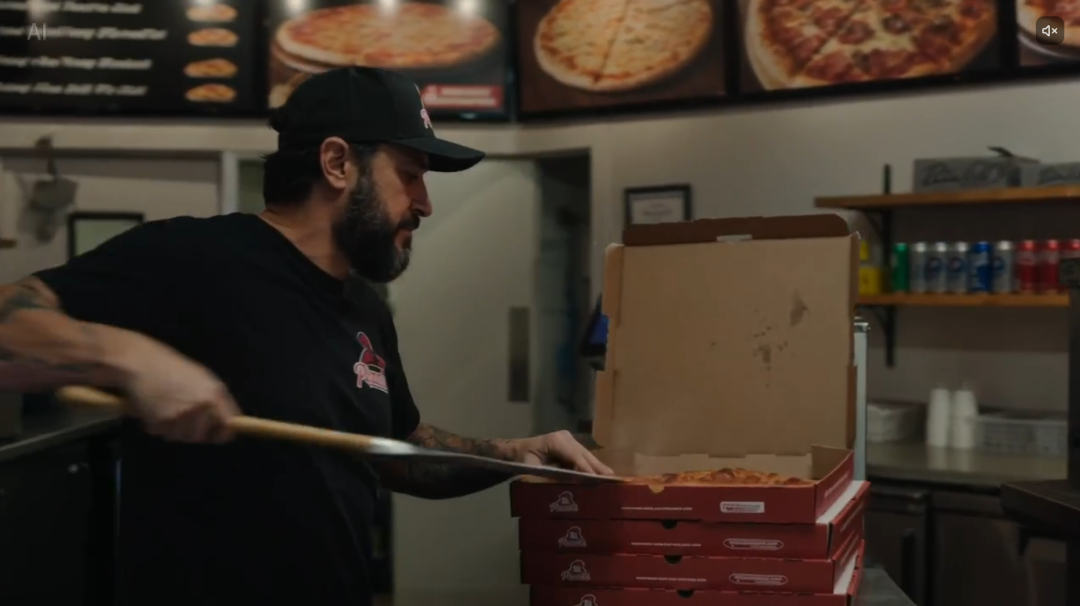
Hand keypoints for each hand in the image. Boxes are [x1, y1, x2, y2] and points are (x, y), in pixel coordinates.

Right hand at [113, 331, 239, 443]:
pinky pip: (163, 433)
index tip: (217, 432)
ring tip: (168, 408)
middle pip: (201, 436)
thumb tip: (230, 423)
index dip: (223, 432)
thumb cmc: (174, 368)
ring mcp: (180, 417)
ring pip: (181, 437)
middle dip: (193, 430)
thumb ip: (218, 401)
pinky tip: (155, 409)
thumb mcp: (204, 379)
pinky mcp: (161, 423)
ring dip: (175, 428)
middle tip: (183, 413)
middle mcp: (201, 408)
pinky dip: (158, 425)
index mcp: (215, 395)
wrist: (142, 363)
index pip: (228, 426)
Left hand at [512, 430, 614, 475]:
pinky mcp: (570, 444)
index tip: (596, 478)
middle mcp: (564, 437)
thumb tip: (567, 483)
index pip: (574, 456)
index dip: (586, 468)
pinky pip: (582, 456)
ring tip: (611, 477)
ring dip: (597, 466)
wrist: (517, 450)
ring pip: (585, 454)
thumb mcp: (531, 469)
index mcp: (555, 441)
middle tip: (611, 479)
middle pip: (583, 454)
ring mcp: (568, 439)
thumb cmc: (522, 459)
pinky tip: (601, 474)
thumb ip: (548, 475)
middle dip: (597, 467)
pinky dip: (591, 465)